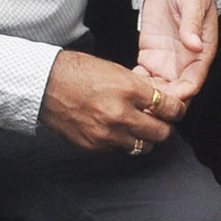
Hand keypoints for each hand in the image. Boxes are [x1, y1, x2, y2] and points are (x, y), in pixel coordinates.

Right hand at [41, 49, 176, 154]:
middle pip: (161, 133)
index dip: (177, 110)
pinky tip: (115, 128)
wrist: (44, 85)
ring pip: (143, 147)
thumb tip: (163, 97)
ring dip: (144, 138)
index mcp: (128, 90)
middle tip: (160, 121)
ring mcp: (106, 134)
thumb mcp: (115, 71)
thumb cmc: (76, 72)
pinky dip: (122, 141)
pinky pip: (119, 149)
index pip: (169, 108)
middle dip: (164, 127)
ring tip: (138, 126)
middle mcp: (119, 115)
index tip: (175, 110)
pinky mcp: (94, 146)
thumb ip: (141, 87)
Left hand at [136, 0, 218, 118]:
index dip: (181, 96)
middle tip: (143, 110)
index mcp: (202, 52)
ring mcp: (167, 60)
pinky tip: (123, 88)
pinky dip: (136, 85)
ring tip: (130, 103)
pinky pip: (144, 77)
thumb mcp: (193, 0)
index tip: (167, 103)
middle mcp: (185, 61)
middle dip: (161, 104)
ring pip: (159, 89)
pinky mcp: (151, 55)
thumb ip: (192, 23)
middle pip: (175, 93)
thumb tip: (195, 44)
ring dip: (147, 99)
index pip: (193, 83)